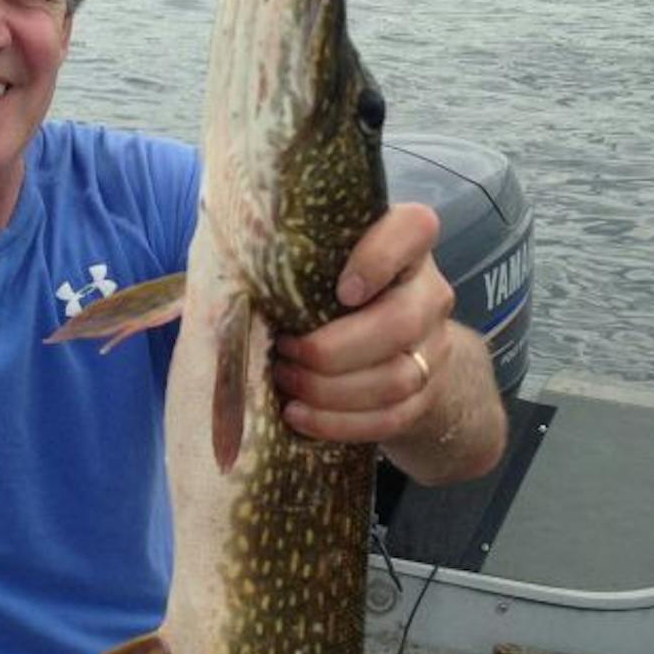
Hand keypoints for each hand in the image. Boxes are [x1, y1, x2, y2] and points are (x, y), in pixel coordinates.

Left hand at [273, 201, 454, 446]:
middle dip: (332, 349)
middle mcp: (429, 292)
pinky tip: (300, 415)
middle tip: (285, 351)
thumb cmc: (327, 289)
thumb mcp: (315, 262)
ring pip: (396, 378)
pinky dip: (339, 423)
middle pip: (400, 323)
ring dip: (329, 390)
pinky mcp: (426, 394)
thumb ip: (286, 261)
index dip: (380, 259)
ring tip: (286, 383)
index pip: (414, 230)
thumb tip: (220, 286)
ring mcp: (434, 347)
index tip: (342, 291)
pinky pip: (390, 418)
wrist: (384, 342)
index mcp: (406, 244)